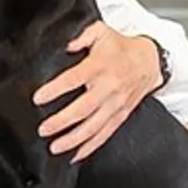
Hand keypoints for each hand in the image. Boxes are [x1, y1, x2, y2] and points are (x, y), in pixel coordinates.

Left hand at [32, 24, 161, 162]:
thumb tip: (66, 44)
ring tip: (55, 147)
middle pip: (83, 109)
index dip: (55, 89)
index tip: (38, 98)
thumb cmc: (120, 47)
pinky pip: (105, 134)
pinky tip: (76, 155)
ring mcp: (115, 105)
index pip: (74, 79)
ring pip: (94, 127)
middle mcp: (108, 88)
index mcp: (99, 66)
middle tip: (43, 129)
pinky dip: (90, 147)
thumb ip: (81, 35)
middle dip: (62, 121)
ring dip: (74, 139)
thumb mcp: (100, 32)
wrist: (149, 61)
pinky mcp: (120, 116)